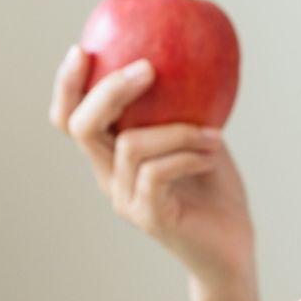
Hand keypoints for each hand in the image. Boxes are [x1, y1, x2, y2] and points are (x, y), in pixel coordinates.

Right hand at [49, 45, 254, 286]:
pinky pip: (156, 173)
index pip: (71, 119)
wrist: (233, 250)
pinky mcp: (149, 218)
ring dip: (176, 130)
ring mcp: (126, 200)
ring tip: (212, 134)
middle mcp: (110, 178)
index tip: (83, 50)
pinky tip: (211, 153)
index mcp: (113, 157)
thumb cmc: (217, 194)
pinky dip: (186, 155)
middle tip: (148, 69)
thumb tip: (188, 56)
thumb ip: (185, 105)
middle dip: (110, 90)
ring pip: (130, 145)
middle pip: (82, 127)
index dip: (68, 86)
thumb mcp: (200, 138)